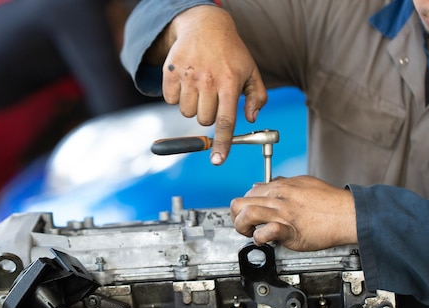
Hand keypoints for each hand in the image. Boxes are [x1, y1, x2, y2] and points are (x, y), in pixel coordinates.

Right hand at [155, 5, 267, 164]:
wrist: (204, 25)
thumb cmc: (230, 52)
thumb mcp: (251, 71)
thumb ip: (257, 97)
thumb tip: (251, 119)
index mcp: (230, 83)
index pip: (225, 121)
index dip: (222, 143)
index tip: (218, 160)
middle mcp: (208, 80)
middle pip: (204, 120)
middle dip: (208, 114)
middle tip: (212, 96)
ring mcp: (188, 76)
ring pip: (186, 113)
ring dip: (192, 105)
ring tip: (199, 86)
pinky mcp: (171, 73)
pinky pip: (171, 100)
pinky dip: (177, 96)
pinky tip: (187, 80)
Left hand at [230, 176, 357, 250]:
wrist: (347, 214)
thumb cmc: (328, 201)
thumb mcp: (302, 182)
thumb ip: (282, 183)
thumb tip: (265, 184)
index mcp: (279, 186)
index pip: (248, 193)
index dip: (245, 206)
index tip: (250, 215)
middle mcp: (277, 198)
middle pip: (239, 203)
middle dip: (237, 217)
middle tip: (246, 226)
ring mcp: (282, 213)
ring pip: (246, 215)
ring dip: (243, 228)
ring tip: (251, 233)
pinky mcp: (289, 230)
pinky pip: (265, 233)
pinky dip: (260, 239)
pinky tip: (265, 240)